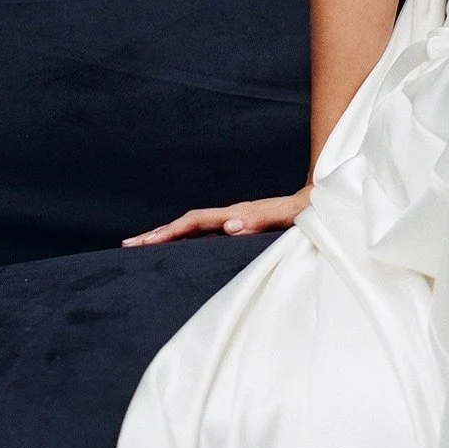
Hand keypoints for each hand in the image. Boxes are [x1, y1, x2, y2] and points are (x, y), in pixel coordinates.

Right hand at [125, 187, 310, 245]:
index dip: (170, 232)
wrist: (320, 200)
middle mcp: (232, 214)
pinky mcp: (240, 225)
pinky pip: (206, 232)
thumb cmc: (306, 211)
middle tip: (128, 245)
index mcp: (238, 214)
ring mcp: (235, 218)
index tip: (147, 242)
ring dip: (167, 235)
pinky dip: (186, 238)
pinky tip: (178, 247)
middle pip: (186, 223)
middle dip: (157, 233)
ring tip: (141, 245)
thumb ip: (260, 220)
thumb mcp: (286, 217)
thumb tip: (229, 226)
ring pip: (193, 226)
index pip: (195, 222)